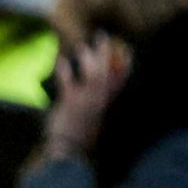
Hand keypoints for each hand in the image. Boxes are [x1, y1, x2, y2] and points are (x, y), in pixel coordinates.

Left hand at [44, 35, 128, 158]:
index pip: (120, 81)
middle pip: (107, 71)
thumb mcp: (94, 121)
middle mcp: (99, 100)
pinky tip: (60, 61)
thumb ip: (96, 107)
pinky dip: (64, 71)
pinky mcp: (70, 104)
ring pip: (92, 74)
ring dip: (88, 58)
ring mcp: (85, 101)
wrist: (69, 152)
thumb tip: (94, 97)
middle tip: (102, 36)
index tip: (127, 51)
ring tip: (82, 46)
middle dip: (105, 52)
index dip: (125, 64)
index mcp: (106, 104)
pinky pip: (68, 83)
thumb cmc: (78, 138)